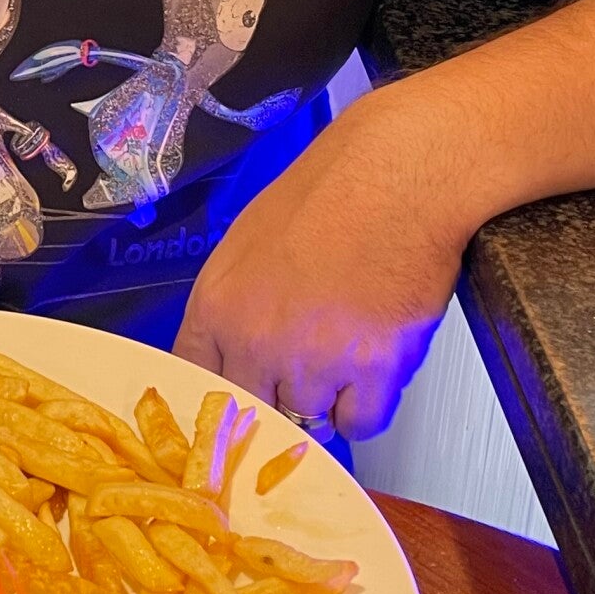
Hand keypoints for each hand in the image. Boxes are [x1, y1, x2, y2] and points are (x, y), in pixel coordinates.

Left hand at [174, 91, 471, 438]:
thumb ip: (236, 304)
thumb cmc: (333, 191)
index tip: (237, 398)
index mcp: (218, 305)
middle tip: (304, 369)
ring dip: (325, 397)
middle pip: (253, 409)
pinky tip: (374, 361)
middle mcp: (258, 340)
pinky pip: (360, 421)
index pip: (195, 380)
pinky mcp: (372, 369)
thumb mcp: (250, 241)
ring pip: (307, 420)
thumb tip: (236, 350)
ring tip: (346, 347)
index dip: (220, 393)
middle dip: (277, 396)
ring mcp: (314, 360)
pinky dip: (369, 402)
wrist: (399, 172)